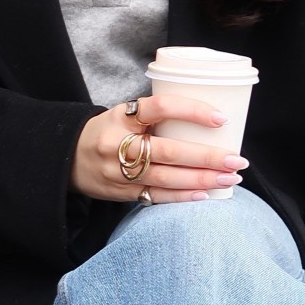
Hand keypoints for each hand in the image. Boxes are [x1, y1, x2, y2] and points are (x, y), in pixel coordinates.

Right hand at [71, 92, 249, 203]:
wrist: (67, 158)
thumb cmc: (108, 132)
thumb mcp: (124, 115)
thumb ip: (155, 118)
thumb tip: (207, 124)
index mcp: (122, 116)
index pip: (161, 107)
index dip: (193, 111)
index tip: (221, 118)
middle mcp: (119, 143)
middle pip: (170, 150)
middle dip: (208, 157)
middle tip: (237, 159)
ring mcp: (119, 171)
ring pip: (167, 177)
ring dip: (203, 179)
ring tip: (230, 177)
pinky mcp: (121, 192)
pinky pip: (157, 196)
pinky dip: (183, 196)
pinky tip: (205, 195)